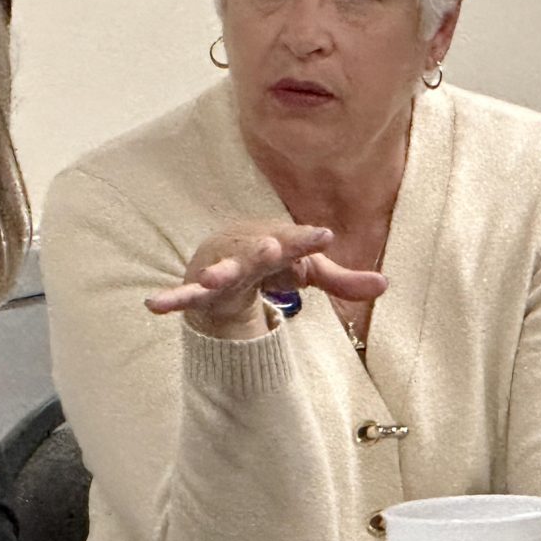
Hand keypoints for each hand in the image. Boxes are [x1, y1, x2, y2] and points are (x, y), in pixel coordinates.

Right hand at [145, 222, 387, 339]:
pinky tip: (153, 305)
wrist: (223, 251)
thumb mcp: (308, 270)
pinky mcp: (201, 291)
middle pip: (255, 251)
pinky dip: (171, 300)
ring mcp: (221, 269)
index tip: (323, 235)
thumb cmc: (272, 258)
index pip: (296, 241)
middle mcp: (248, 250)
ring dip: (217, 273)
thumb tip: (387, 284)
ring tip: (214, 278)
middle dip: (262, 250)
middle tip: (271, 248)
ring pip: (219, 271)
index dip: (307, 239)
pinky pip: (185, 296)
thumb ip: (343, 280)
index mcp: (277, 242)